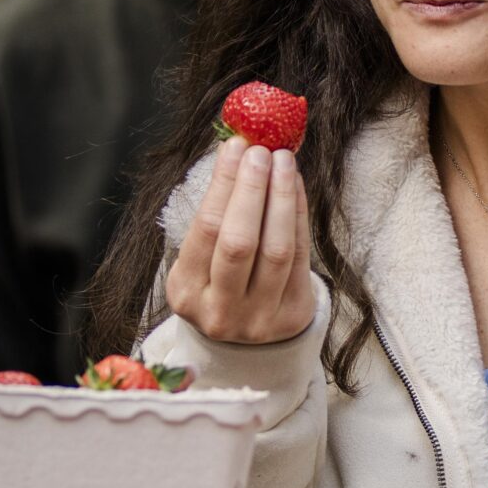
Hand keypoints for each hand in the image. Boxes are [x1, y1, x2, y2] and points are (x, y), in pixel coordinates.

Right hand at [167, 138, 314, 345]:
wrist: (243, 340)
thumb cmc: (217, 285)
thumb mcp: (198, 262)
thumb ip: (214, 218)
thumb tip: (237, 152)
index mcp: (186, 294)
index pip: (206, 229)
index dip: (223, 184)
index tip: (235, 147)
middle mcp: (220, 311)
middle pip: (240, 242)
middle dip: (252, 189)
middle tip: (261, 150)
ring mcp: (259, 318)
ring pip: (276, 250)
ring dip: (281, 197)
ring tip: (283, 160)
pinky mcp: (293, 316)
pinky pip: (301, 256)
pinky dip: (299, 215)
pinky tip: (295, 186)